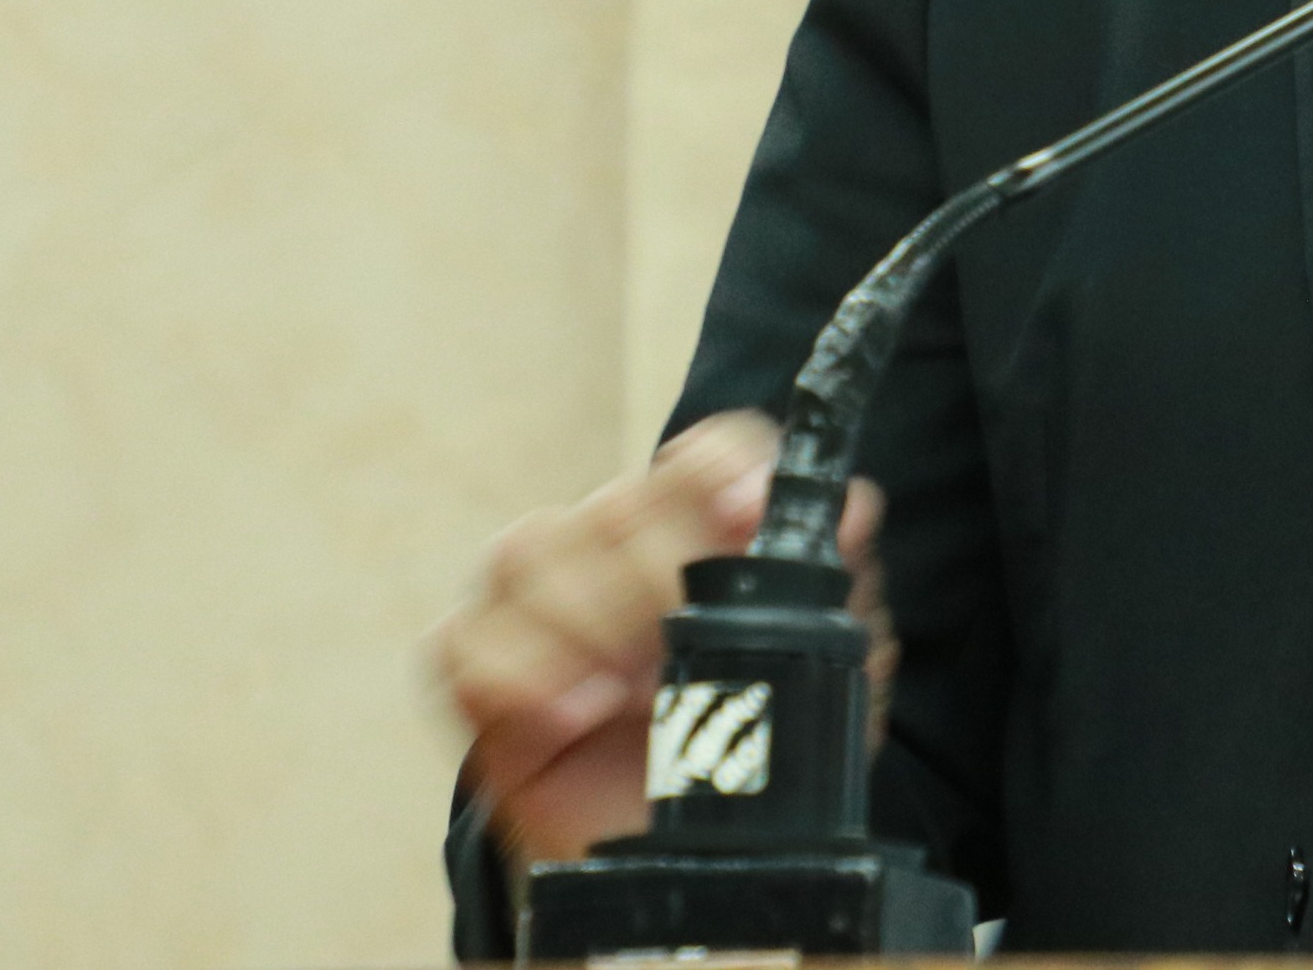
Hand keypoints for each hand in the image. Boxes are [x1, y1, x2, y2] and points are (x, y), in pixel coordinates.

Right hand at [430, 411, 889, 864]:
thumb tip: (850, 510)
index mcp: (700, 532)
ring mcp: (538, 604)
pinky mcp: (482, 675)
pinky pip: (462, 642)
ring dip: (585, 622)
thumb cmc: (750, 746)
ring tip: (630, 692)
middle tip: (678, 646)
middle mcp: (613, 547)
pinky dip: (515, 676)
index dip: (716, 470)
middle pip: (610, 503)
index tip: (745, 513)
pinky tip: (571, 717)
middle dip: (652, 574)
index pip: (699, 456)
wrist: (686, 856)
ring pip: (528, 551)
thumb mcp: (818, 673)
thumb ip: (835, 589)